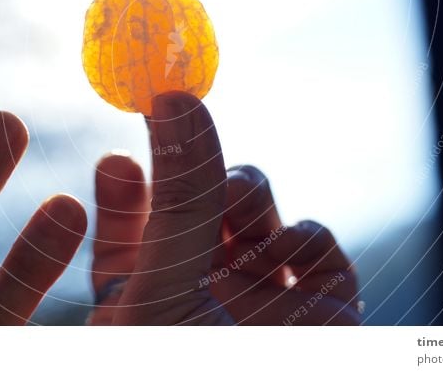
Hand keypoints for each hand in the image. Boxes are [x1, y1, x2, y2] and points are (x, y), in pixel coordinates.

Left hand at [89, 91, 358, 324]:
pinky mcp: (324, 304)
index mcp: (145, 296)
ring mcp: (264, 293)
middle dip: (203, 177)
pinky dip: (305, 243)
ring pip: (259, 209)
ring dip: (250, 200)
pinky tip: (287, 262)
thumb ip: (177, 195)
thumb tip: (175, 96)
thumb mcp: (171, 285)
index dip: (127, 184)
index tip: (118, 152)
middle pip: (200, 201)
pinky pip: (317, 244)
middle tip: (195, 156)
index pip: (130, 223)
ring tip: (239, 219)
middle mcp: (203, 290)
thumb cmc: (190, 368)